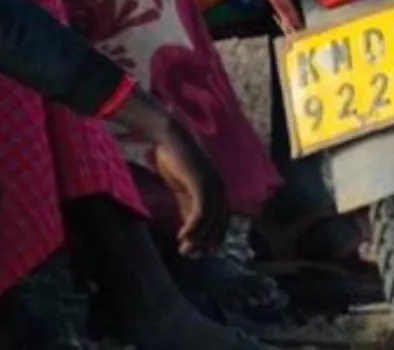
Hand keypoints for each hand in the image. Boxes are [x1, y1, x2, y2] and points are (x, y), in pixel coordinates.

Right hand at [112, 91, 227, 253]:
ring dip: (198, 238)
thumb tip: (188, 227)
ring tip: (185, 251)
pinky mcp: (201, 182)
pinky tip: (182, 237)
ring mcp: (212, 184)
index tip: (201, 253)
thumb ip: (187, 204)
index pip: (222, 219)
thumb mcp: (182, 187)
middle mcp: (219, 187)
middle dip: (207, 242)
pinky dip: (193, 226)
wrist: (171, 136)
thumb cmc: (175, 159)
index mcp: (217, 188)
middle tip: (193, 257)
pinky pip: (201, 211)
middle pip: (219, 222)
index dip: (213, 237)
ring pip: (210, 220)